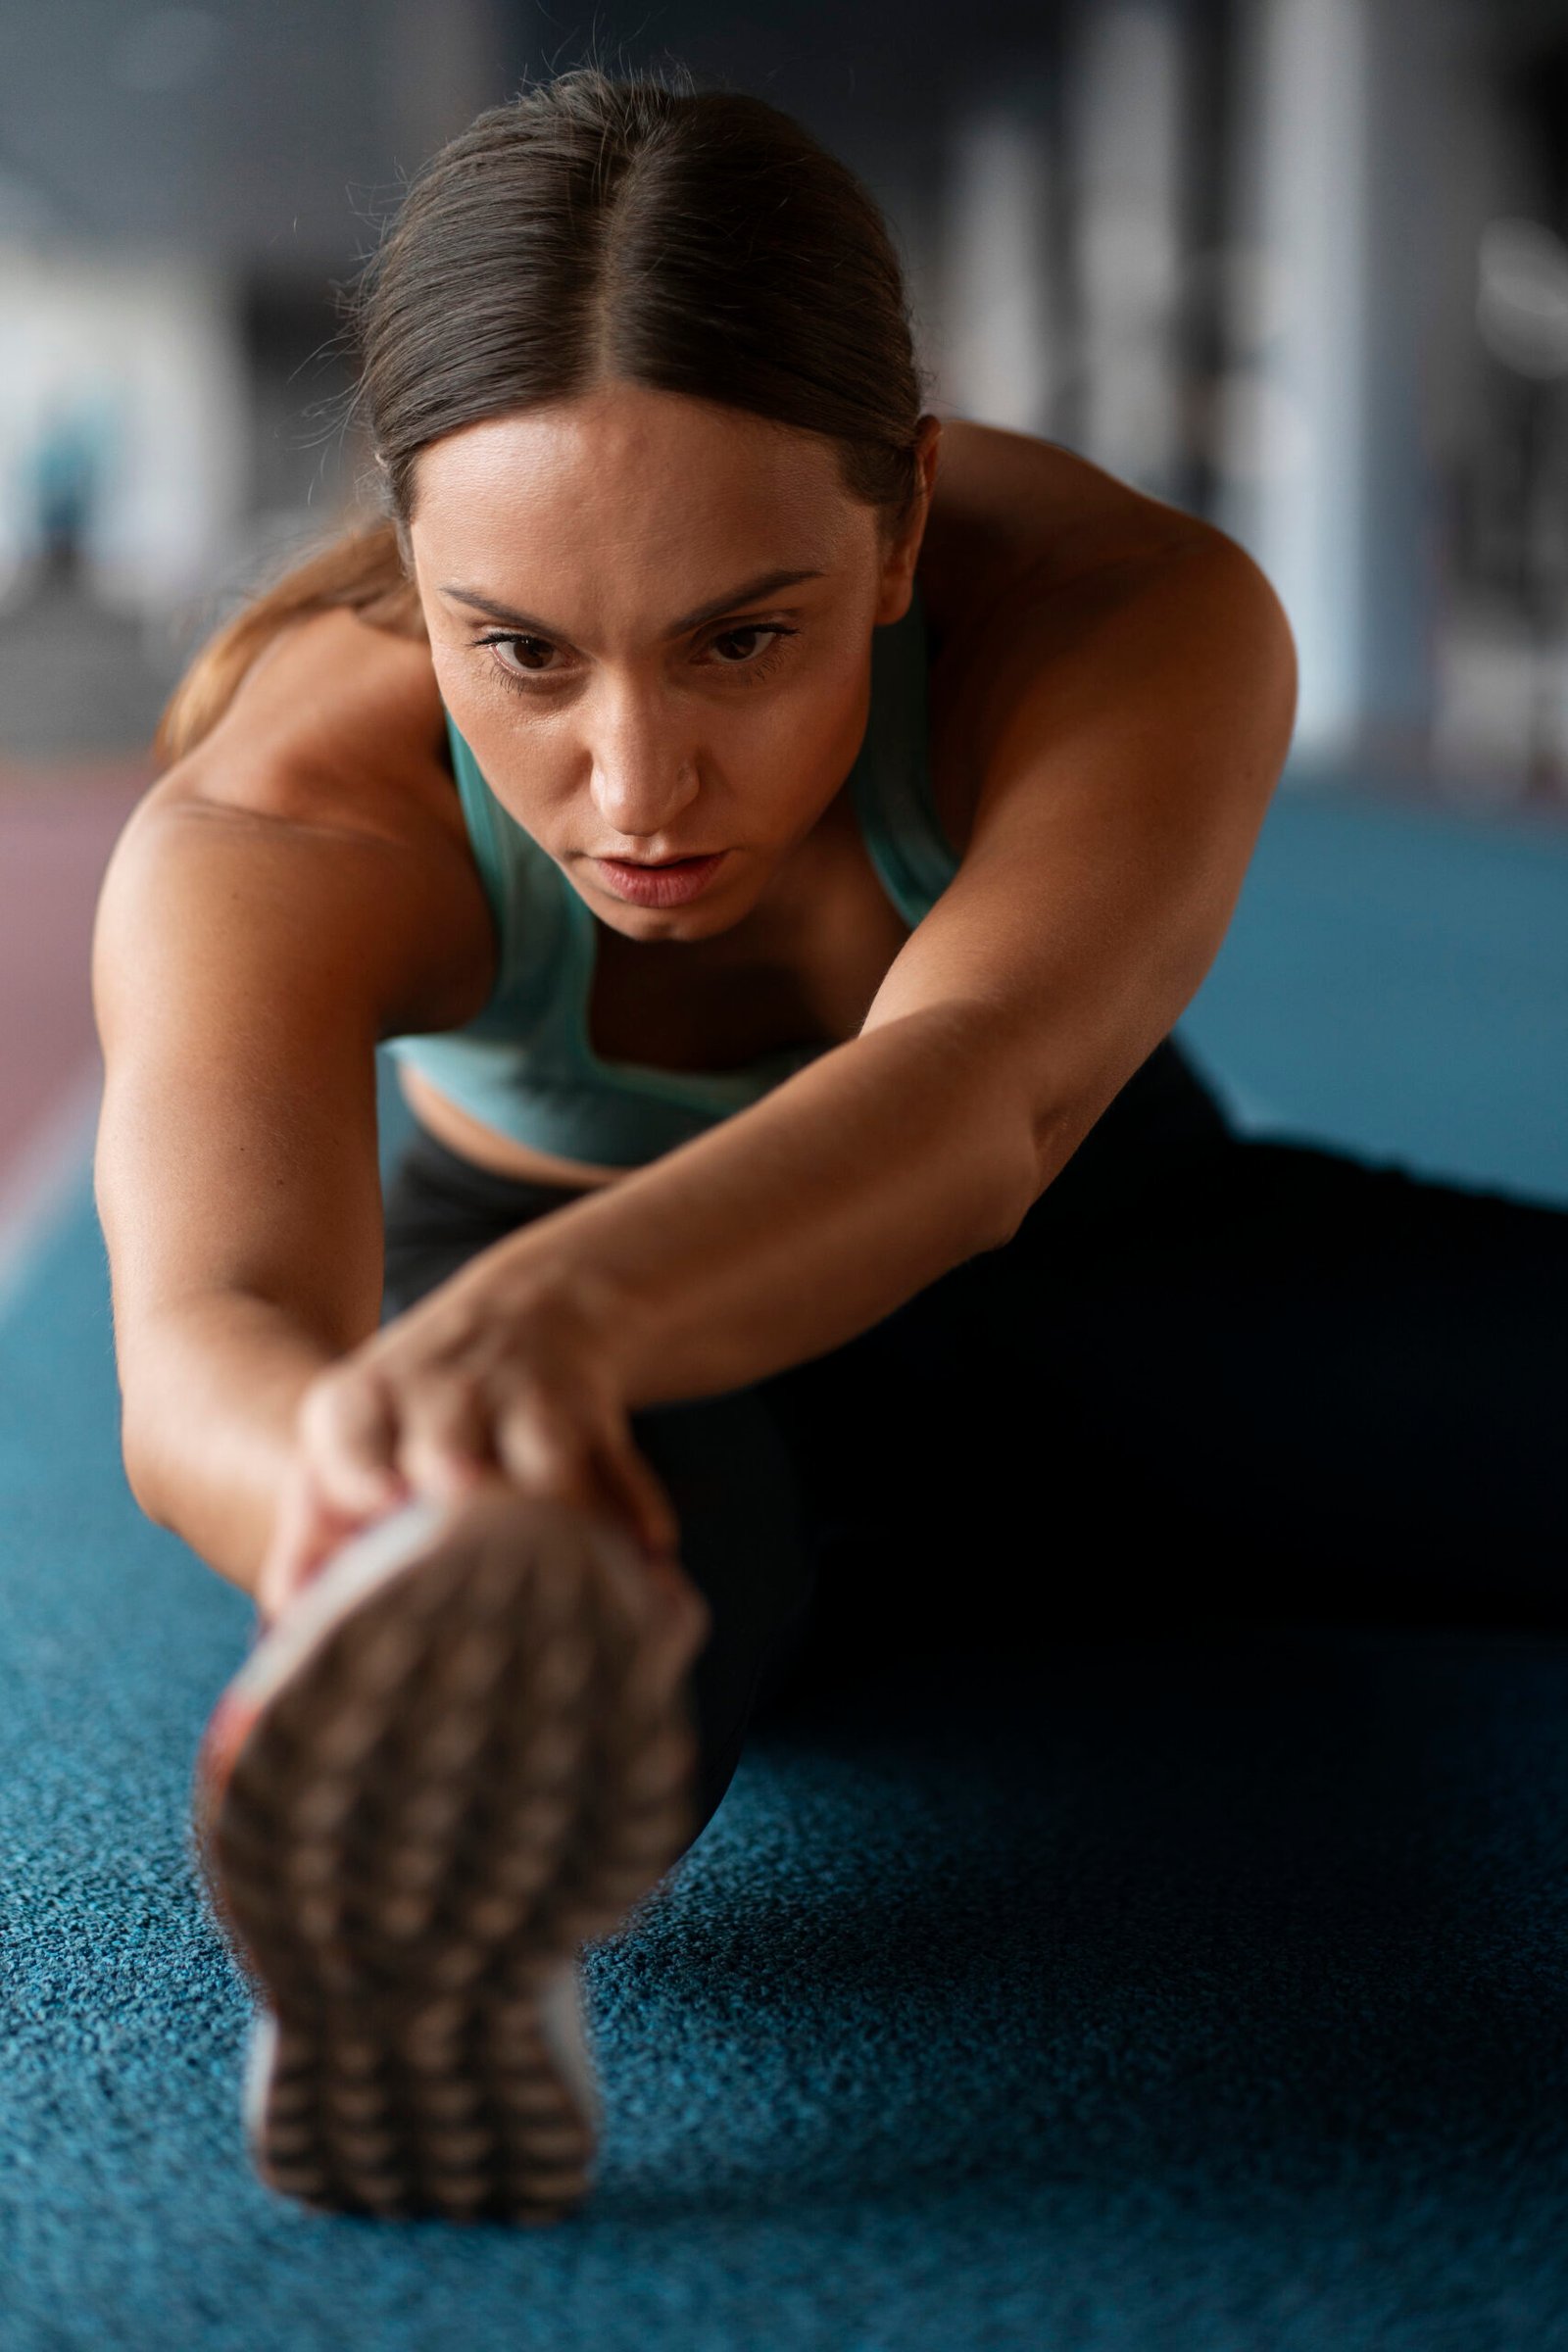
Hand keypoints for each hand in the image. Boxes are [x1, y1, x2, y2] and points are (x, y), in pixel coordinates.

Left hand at [255, 1262, 678, 1625]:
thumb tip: (288, 1617)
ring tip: (556, 1537)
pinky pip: (614, 1463)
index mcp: (365, 1401)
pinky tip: (644, 1551)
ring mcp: (523, 1396)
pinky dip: (632, 1504)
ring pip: (540, 1441)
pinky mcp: (590, 1413)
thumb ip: (314, 1536)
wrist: (525, 1310)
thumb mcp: (351, 1445)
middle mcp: (442, 1389)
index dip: (360, 1469)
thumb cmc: (413, 1416)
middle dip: (451, 1460)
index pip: (350, 1429)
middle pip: (445, 1427)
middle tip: (456, 1508)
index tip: (375, 1508)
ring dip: (550, 1485)